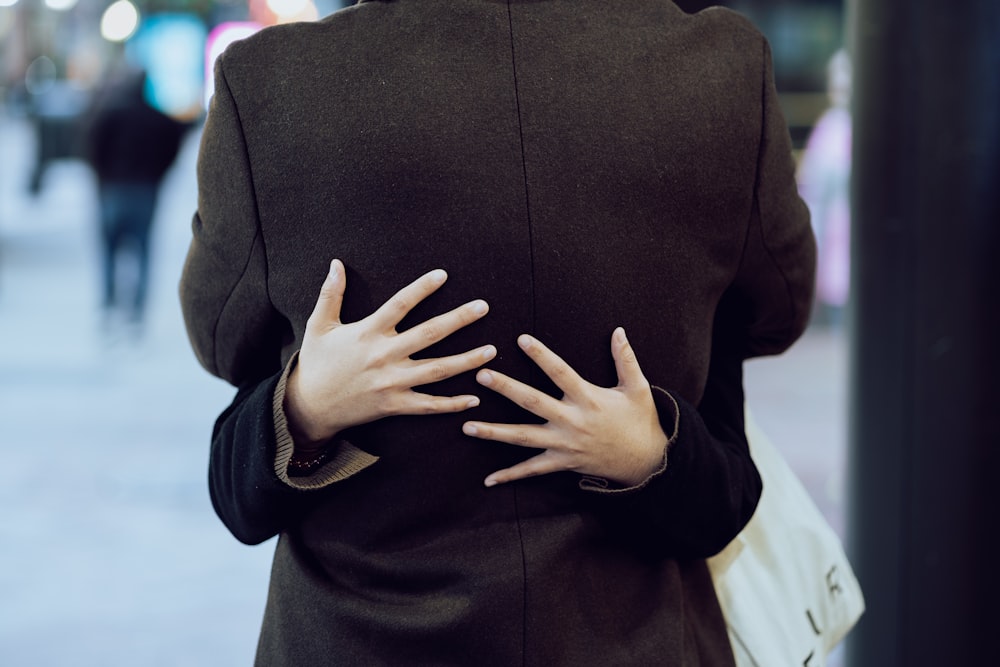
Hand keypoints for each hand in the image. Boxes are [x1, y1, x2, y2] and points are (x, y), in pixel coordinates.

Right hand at [284, 260, 496, 448]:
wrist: (309, 407)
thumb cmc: (316, 363)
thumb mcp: (318, 326)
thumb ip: (330, 294)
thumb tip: (336, 263)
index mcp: (367, 333)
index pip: (399, 304)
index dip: (421, 288)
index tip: (443, 274)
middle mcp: (383, 356)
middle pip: (428, 335)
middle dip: (458, 320)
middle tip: (483, 307)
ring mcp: (391, 383)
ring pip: (437, 371)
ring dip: (466, 361)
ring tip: (491, 350)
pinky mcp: (394, 405)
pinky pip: (428, 405)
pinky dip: (452, 404)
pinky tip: (475, 397)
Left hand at [463, 328, 667, 487]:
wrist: (646, 462)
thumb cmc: (639, 421)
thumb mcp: (638, 388)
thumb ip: (625, 358)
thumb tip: (618, 330)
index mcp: (588, 399)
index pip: (560, 372)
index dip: (542, 356)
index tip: (521, 339)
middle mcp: (572, 421)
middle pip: (533, 402)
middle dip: (506, 389)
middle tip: (481, 375)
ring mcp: (564, 445)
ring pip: (524, 438)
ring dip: (494, 433)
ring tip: (467, 426)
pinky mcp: (561, 463)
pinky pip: (532, 470)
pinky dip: (510, 475)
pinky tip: (488, 479)